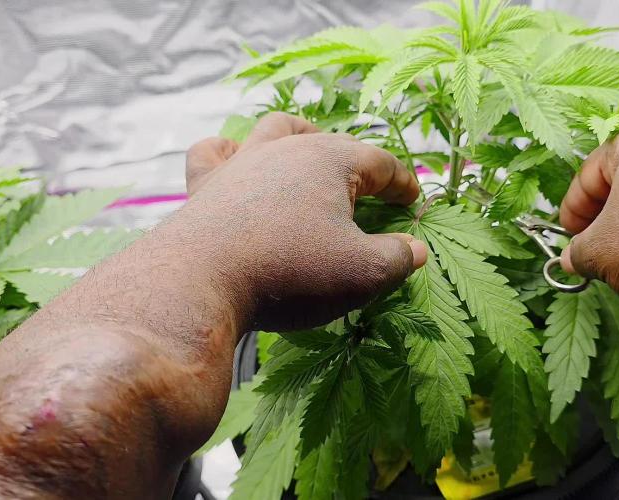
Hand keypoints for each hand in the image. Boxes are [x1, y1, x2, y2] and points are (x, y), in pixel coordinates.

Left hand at [179, 112, 426, 330]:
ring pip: (277, 130)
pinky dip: (228, 152)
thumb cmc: (292, 272)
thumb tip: (416, 250)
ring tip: (310, 150)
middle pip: (333, 144)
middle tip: (373, 191)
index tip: (414, 199)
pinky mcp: (205, 184)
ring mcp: (242, 162)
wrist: (202, 280)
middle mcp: (287, 149)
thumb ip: (397, 258)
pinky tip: (234, 159)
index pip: (381, 163)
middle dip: (359, 164)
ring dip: (300, 137)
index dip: (403, 182)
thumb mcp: (362, 272)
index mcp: (331, 160)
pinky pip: (215, 152)